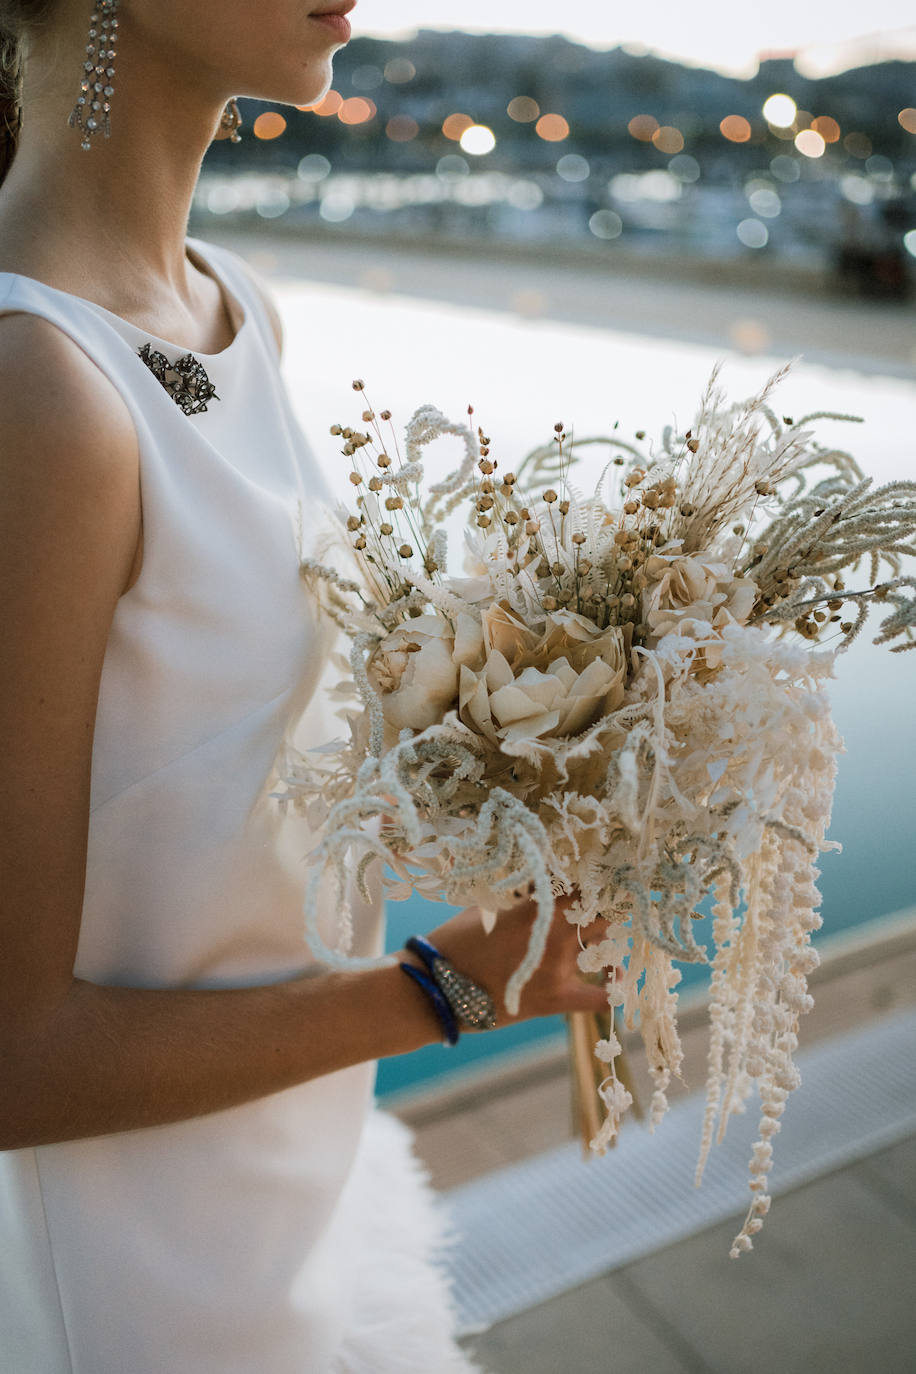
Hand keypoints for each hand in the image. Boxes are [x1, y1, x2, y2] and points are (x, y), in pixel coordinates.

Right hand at [405, 892, 612, 1027]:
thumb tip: (540, 886)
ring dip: (607, 940)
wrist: (437, 988)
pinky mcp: (556, 999)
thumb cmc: (455, 941)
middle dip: (605, 908)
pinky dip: (614, 990)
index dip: (594, 881)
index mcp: (538, 907)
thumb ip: (520, 897)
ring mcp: (559, 968)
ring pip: (605, 947)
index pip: (583, 885)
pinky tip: (616, 979)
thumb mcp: (487, 906)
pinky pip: (599, 998)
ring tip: (604, 939)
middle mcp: (555, 935)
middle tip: (602, 907)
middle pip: (602, 913)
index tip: (596, 879)